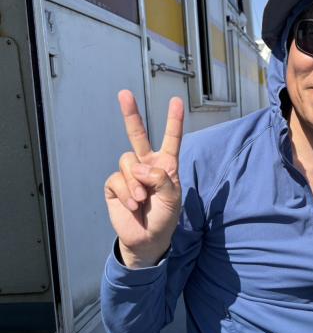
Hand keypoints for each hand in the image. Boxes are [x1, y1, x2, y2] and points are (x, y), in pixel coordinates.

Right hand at [104, 90, 183, 267]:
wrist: (147, 238)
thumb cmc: (164, 217)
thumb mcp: (172, 198)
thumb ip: (162, 178)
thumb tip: (140, 167)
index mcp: (166, 165)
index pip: (171, 139)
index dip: (173, 121)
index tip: (176, 101)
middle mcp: (147, 164)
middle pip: (137, 135)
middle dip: (130, 114)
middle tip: (124, 94)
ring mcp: (130, 174)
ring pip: (127, 161)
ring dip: (136, 182)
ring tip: (143, 199)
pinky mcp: (115, 184)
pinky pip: (118, 179)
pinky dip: (127, 193)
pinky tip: (133, 204)